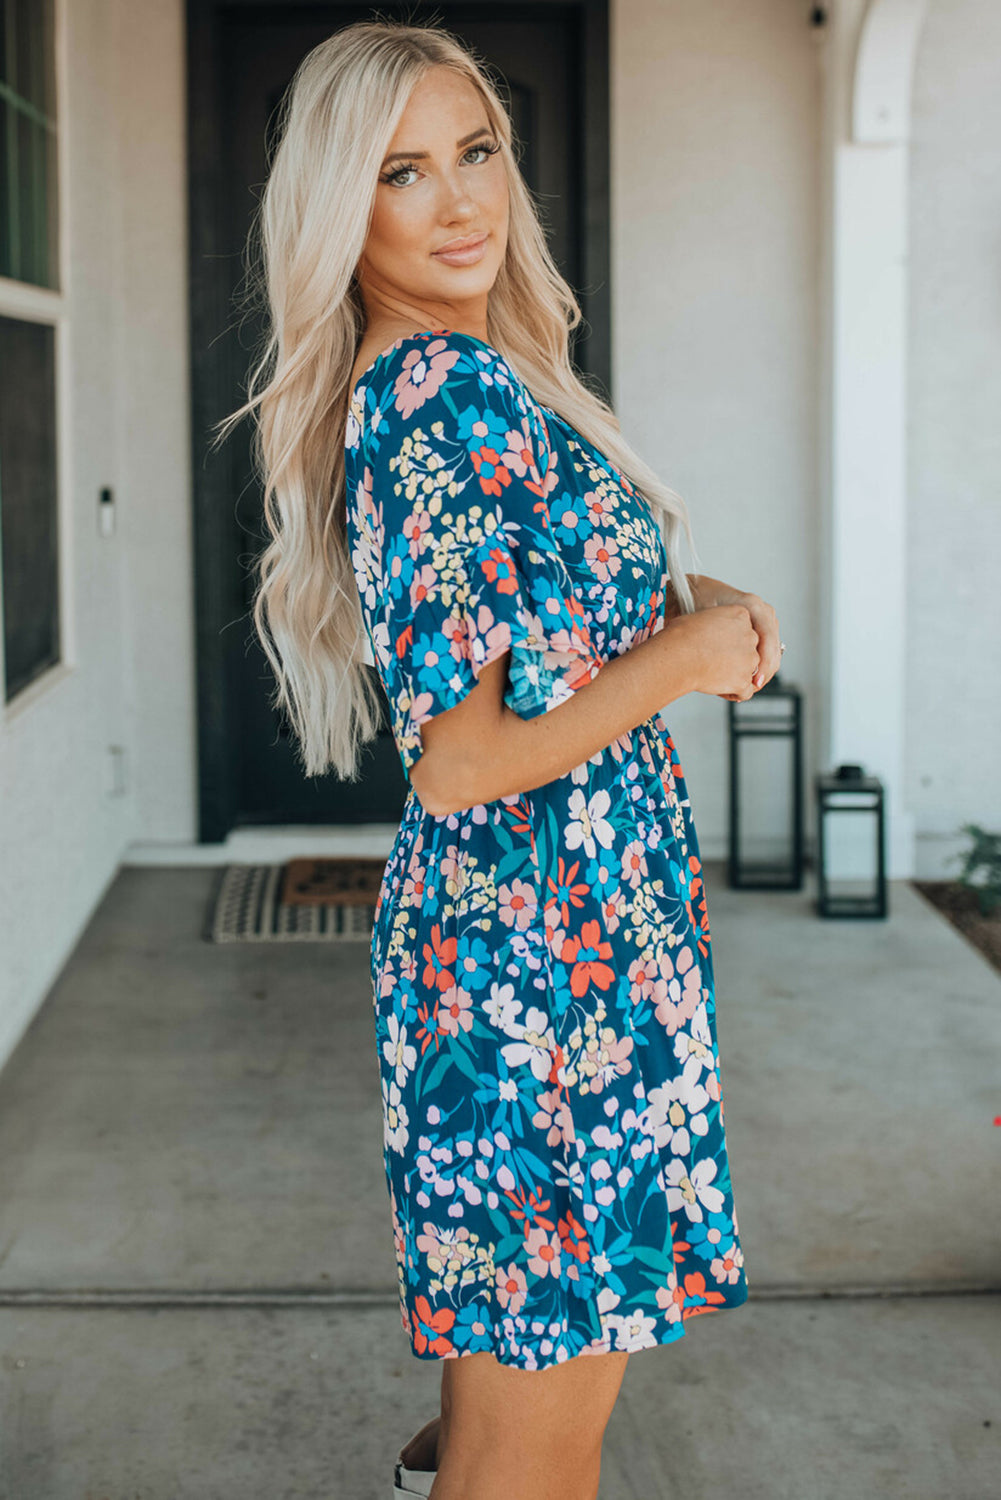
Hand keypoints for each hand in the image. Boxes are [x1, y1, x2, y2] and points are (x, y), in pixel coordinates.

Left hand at [676, 575, 781, 698]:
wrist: (699, 593)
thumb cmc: (696, 604)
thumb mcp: (701, 620)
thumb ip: (713, 639)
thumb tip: (721, 665)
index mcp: (752, 606)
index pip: (767, 639)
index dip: (763, 664)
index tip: (753, 683)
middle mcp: (764, 612)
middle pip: (774, 649)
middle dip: (764, 673)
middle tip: (749, 689)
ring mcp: (766, 620)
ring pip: (773, 654)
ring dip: (762, 673)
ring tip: (745, 688)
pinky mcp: (762, 629)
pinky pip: (767, 652)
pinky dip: (758, 667)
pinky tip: (745, 679)